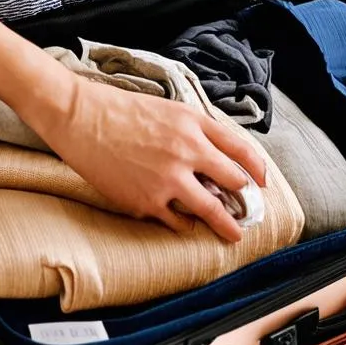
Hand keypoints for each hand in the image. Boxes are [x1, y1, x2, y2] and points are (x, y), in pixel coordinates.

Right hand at [27, 74, 267, 241]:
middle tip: (251, 212)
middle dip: (245, 200)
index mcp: (195, 124)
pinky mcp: (147, 200)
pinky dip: (185, 224)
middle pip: (232, 182)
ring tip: (233, 234)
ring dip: (226, 225)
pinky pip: (177, 221)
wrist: (83, 119)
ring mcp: (168, 178)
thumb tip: (218, 156)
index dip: (257, 168)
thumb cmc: (124, 111)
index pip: (241, 149)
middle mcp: (188, 151)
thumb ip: (197, 131)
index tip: (262, 182)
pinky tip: (187, 224)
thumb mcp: (170, 110)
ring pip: (210, 209)